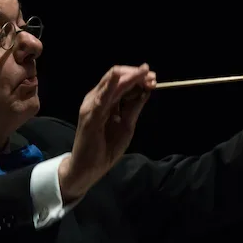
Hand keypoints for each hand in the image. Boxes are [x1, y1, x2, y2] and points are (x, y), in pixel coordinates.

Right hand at [59, 64, 156, 202]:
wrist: (88, 168)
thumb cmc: (106, 148)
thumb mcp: (126, 125)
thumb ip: (133, 108)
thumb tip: (146, 91)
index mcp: (106, 100)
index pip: (122, 81)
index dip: (138, 77)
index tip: (154, 79)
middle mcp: (98, 98)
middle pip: (117, 77)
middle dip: (136, 74)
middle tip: (153, 76)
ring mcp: (92, 105)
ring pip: (111, 82)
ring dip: (130, 77)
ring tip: (145, 74)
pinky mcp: (90, 115)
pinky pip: (102, 97)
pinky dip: (111, 85)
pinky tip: (118, 77)